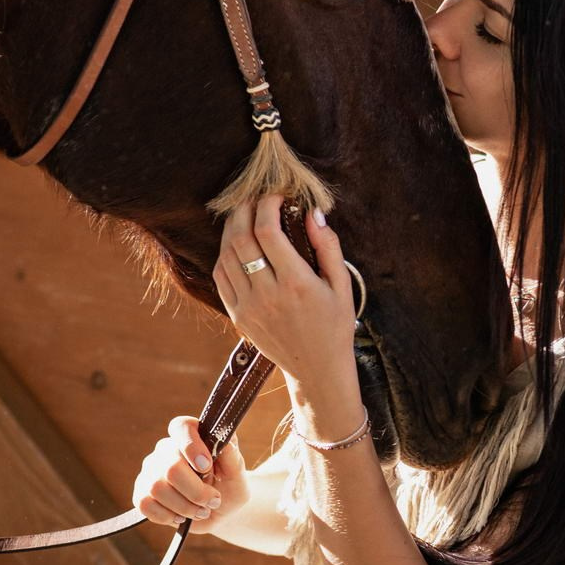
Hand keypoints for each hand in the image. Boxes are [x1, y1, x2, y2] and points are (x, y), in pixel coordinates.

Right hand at [132, 417, 249, 531]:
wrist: (219, 513)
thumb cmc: (229, 489)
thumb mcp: (238, 476)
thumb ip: (233, 459)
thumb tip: (225, 444)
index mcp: (190, 437)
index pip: (181, 427)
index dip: (191, 446)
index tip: (207, 467)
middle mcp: (166, 450)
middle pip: (171, 467)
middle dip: (196, 491)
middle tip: (213, 501)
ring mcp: (150, 471)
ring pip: (157, 488)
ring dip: (185, 507)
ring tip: (201, 511)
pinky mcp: (142, 493)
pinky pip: (145, 504)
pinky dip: (168, 516)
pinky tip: (181, 517)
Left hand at [212, 194, 356, 391]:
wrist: (317, 369)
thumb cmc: (335, 324)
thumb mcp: (342, 285)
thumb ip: (328, 246)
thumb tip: (312, 213)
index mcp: (296, 283)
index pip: (269, 231)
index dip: (267, 205)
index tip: (277, 196)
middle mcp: (268, 294)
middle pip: (241, 238)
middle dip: (244, 210)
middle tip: (253, 199)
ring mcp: (249, 306)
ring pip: (226, 255)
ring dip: (230, 229)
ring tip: (243, 216)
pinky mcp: (238, 316)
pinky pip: (221, 277)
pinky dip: (224, 254)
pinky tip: (235, 244)